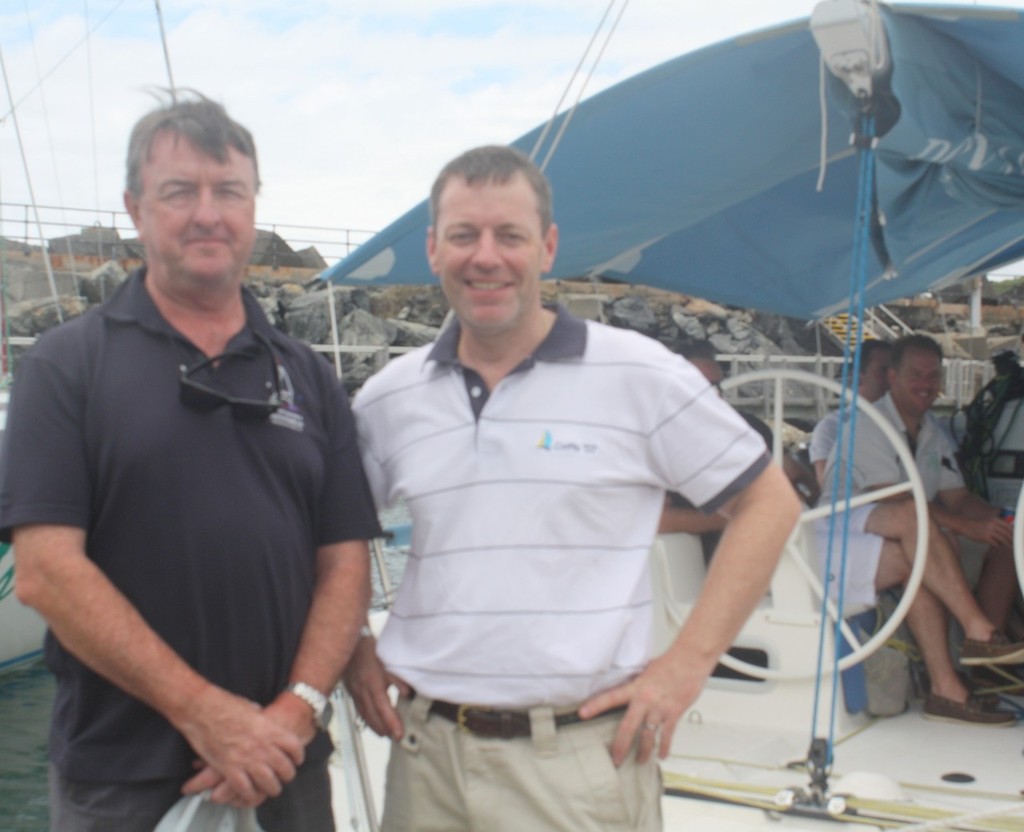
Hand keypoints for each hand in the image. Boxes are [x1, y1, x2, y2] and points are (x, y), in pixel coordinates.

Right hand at [177, 686, 303, 806]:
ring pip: (268, 782)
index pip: (294, 746)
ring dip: (272, 788)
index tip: (296, 760)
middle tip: (285, 777)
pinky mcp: (228, 768)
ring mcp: (245, 758)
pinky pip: (245, 789)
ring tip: (272, 789)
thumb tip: (264, 721)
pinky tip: (252, 794)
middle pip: (284, 768)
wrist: (201, 708)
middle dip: (287, 775)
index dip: (298, 756)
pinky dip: (251, 795)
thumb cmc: (224, 704)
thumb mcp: (252, 707)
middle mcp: (261, 745)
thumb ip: (261, 719)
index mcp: (268, 728)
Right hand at [343, 636, 409, 739]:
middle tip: (397, 738)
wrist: (351, 643)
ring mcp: (355, 691)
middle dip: (385, 728)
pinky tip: (374, 725)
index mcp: (372, 681)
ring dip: (376, 727)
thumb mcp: (388, 660)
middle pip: (373, 714)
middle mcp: (362, 689)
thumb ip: (397, 677)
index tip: (399, 733)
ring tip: (387, 735)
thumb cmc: (372, 650)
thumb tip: (408, 694)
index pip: (382, 706)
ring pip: (365, 714)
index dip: (391, 721)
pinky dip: (367, 719)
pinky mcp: (351, 691)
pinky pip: (359, 709)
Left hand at [578, 651, 705, 766]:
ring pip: (648, 736)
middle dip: (620, 746)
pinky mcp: (674, 713)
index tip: (582, 714)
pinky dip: (664, 747)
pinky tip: (661, 755)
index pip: (611, 697)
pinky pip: (667, 735)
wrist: (690, 660)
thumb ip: (637, 684)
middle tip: (614, 759)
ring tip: (639, 761)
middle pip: (628, 727)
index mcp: (636, 687)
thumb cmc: (669, 662)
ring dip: (643, 751)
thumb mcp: (646, 671)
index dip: (595, 706)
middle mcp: (646, 700)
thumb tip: (628, 690)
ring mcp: (660, 708)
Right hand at [968, 516, 1012, 548]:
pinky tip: (1000, 546)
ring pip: (1003, 539)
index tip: (1017, 537)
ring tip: (1011, 547)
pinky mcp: (985, 537)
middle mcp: (993, 524)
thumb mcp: (989, 522)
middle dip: (1013, 540)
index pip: (1009, 527)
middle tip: (1016, 544)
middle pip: (1007, 533)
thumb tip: (1011, 531)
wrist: (965, 525)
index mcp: (995, 520)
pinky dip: (999, 545)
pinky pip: (996, 543)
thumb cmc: (978, 525)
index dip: (1014, 533)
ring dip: (1008, 544)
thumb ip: (999, 525)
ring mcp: (989, 531)